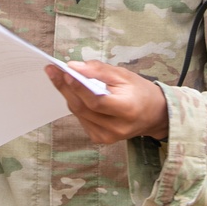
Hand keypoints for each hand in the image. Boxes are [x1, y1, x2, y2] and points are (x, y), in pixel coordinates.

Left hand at [45, 60, 168, 144]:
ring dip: (68, 94)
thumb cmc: (139, 91)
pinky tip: (75, 92)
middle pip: (83, 107)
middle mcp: (116, 128)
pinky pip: (81, 118)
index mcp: (127, 110)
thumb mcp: (124, 75)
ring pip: (78, 113)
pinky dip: (76, 104)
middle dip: (65, 87)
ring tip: (59, 77)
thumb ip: (99, 71)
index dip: (78, 86)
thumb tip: (74, 66)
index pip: (96, 101)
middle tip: (52, 70)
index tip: (64, 70)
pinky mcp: (100, 138)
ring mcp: (107, 136)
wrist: (154, 115)